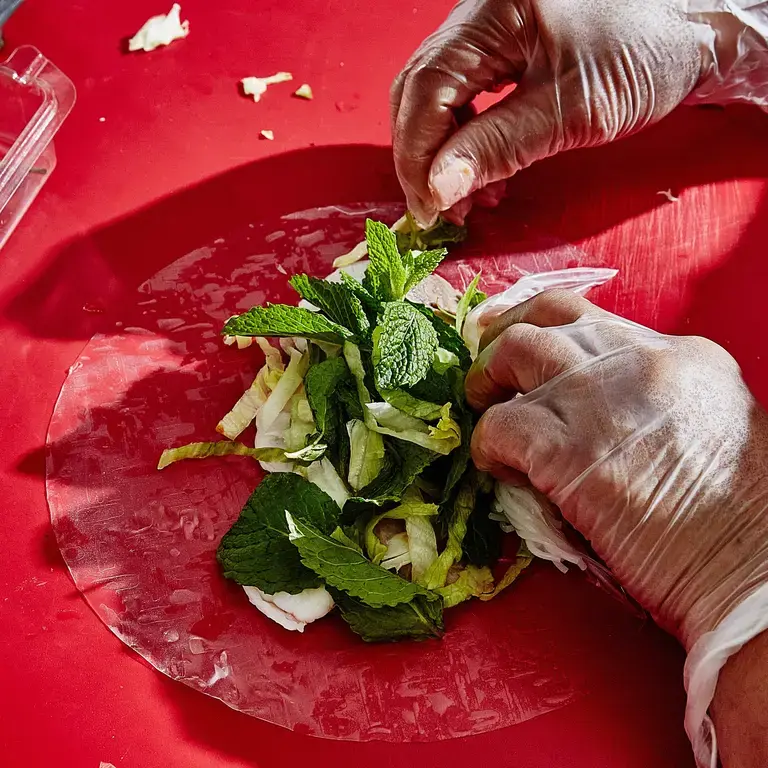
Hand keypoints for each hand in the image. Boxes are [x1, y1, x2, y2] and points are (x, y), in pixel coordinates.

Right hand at [391, 0, 701, 224]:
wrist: (688, 29)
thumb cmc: (643, 57)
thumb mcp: (571, 110)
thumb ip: (498, 146)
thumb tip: (438, 188)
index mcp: (494, 13)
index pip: (427, 88)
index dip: (418, 154)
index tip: (429, 207)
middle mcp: (479, 13)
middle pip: (420, 90)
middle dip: (422, 157)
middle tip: (438, 210)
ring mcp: (488, 30)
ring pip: (436, 96)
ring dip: (440, 153)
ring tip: (466, 199)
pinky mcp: (501, 48)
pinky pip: (463, 97)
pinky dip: (463, 140)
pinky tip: (482, 171)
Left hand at [466, 290, 767, 652]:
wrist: (757, 569)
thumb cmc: (740, 515)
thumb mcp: (709, 424)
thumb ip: (651, 398)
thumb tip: (590, 406)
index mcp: (679, 354)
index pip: (590, 319)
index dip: (546, 334)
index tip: (521, 354)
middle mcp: (637, 361)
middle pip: (546, 317)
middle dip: (506, 340)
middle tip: (491, 375)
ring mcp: (600, 400)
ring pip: (513, 353)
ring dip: (487, 383)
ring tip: (487, 415)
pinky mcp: (568, 452)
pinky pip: (499, 425)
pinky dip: (487, 444)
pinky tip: (501, 469)